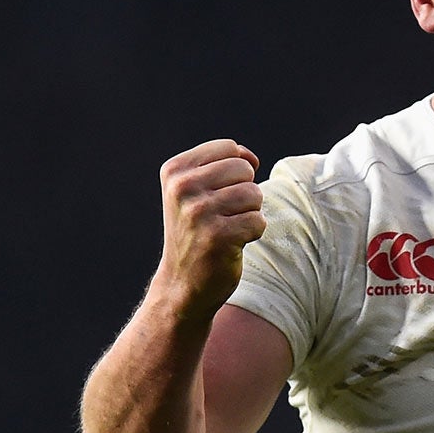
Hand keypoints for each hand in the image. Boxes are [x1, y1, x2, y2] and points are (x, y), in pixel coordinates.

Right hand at [156, 139, 266, 318]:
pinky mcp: (218, 237)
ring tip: (228, 229)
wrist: (181, 285)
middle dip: (244, 193)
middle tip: (224, 216)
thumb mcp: (194, 192)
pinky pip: (258, 221)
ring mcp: (199, 212)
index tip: (220, 194)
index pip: (229, 148)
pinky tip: (232, 244)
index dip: (237, 170)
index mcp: (175, 170)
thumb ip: (220, 166)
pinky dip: (252, 234)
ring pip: (254, 194)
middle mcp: (183, 188)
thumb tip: (251, 158)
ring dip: (249, 214)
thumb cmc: (195, 233)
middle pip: (244, 170)